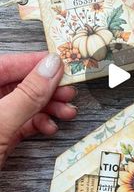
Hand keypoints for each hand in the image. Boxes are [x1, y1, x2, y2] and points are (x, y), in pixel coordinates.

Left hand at [0, 52, 77, 167]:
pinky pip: (20, 123)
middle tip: (69, 92)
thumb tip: (53, 65)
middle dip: (46, 89)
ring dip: (47, 108)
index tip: (62, 64)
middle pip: (18, 84)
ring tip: (68, 113)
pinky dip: (37, 124)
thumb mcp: (0, 122)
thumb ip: (27, 93)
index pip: (6, 64)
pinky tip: (50, 128)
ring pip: (22, 104)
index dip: (35, 62)